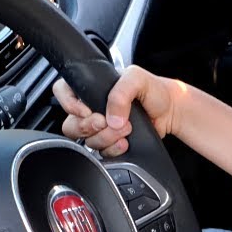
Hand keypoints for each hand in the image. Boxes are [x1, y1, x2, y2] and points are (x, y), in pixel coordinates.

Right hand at [52, 65, 183, 156]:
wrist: (169, 111)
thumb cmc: (153, 90)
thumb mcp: (137, 79)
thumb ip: (121, 93)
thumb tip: (112, 119)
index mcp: (91, 87)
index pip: (62, 92)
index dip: (69, 104)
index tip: (88, 110)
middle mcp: (91, 107)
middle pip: (71, 124)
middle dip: (89, 126)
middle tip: (107, 121)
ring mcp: (100, 127)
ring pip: (87, 140)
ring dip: (106, 137)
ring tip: (126, 128)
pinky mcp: (110, 142)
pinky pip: (101, 152)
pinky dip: (113, 149)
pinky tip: (125, 142)